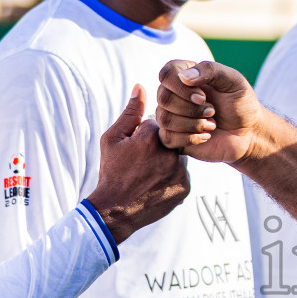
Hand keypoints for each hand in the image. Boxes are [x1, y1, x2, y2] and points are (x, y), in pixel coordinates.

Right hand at [83, 85, 189, 245]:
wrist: (115, 211)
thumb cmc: (111, 172)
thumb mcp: (112, 139)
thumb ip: (130, 112)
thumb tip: (141, 86)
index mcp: (153, 136)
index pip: (158, 124)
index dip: (143, 136)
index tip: (134, 150)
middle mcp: (170, 152)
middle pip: (172, 139)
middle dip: (158, 147)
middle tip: (141, 163)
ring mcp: (180, 171)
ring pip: (178, 157)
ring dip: (167, 162)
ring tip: (148, 175)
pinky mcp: (185, 187)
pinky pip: (182, 175)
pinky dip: (171, 178)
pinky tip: (155, 185)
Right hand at [156, 60, 265, 163]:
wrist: (248, 132)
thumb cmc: (240, 103)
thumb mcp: (232, 80)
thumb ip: (210, 70)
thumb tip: (183, 77)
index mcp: (185, 75)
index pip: (166, 73)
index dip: (181, 87)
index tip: (203, 97)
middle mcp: (174, 94)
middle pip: (163, 97)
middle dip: (191, 108)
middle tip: (212, 111)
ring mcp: (172, 116)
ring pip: (164, 119)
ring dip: (193, 124)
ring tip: (212, 124)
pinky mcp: (173, 138)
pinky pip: (168, 138)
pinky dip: (190, 138)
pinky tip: (206, 136)